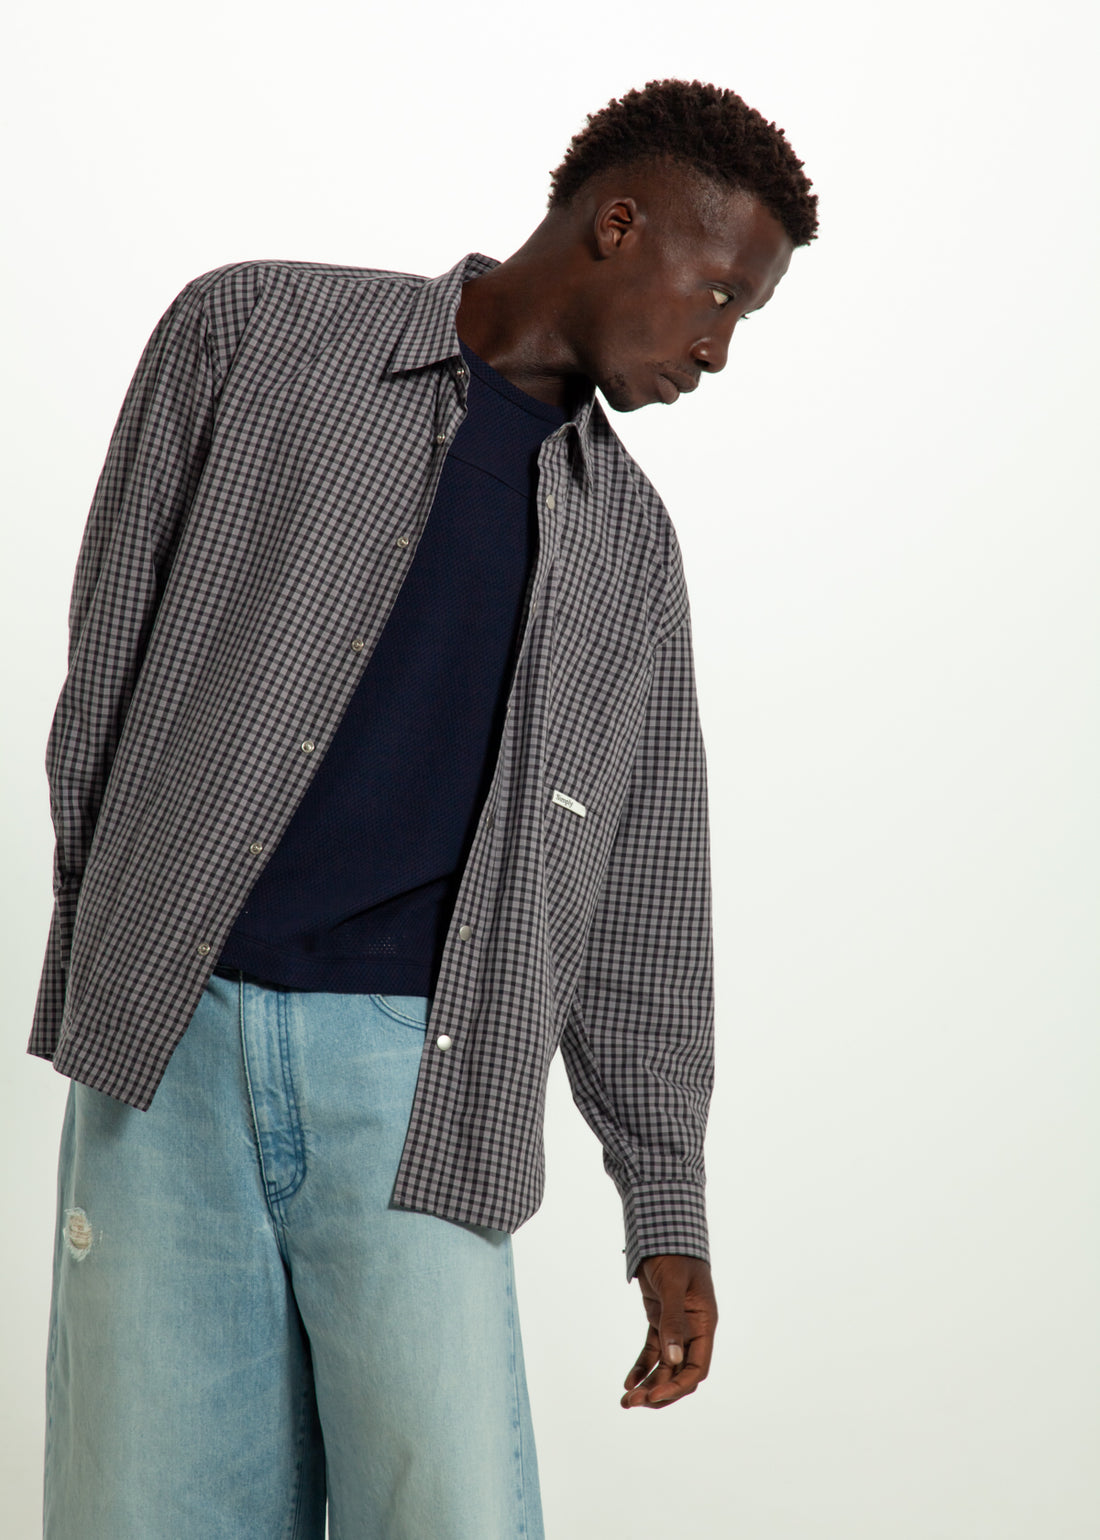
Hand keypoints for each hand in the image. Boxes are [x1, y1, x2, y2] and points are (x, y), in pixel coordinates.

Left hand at [621, 1253, 716, 1408]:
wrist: (663, 1231)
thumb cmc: (674, 1254)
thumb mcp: (673, 1285)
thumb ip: (672, 1320)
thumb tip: (673, 1359)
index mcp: (704, 1324)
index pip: (696, 1368)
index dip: (677, 1387)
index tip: (654, 1396)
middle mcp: (692, 1330)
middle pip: (679, 1374)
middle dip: (658, 1391)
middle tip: (632, 1404)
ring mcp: (676, 1327)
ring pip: (665, 1367)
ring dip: (648, 1384)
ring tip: (626, 1400)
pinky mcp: (659, 1321)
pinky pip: (652, 1351)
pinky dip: (641, 1367)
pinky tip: (628, 1381)